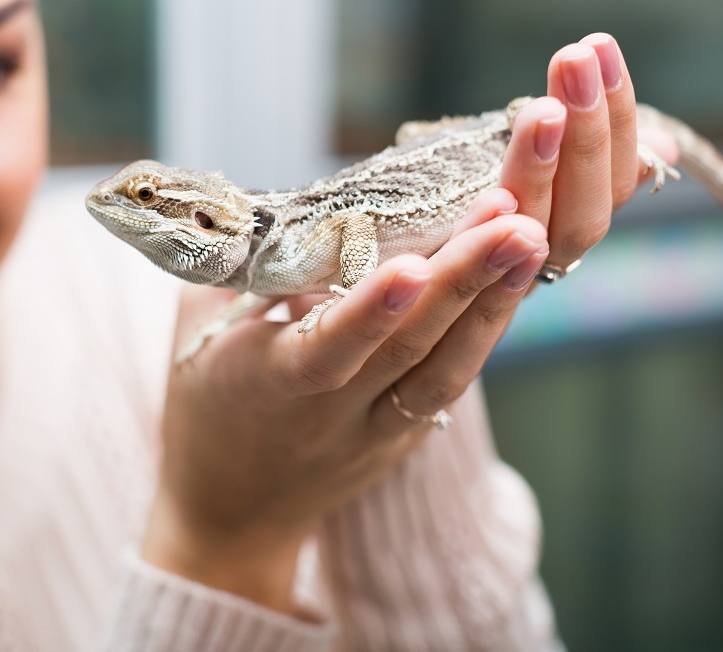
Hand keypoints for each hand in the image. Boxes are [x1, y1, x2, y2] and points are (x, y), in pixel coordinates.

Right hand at [140, 33, 660, 613]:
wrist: (229, 515)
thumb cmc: (202, 407)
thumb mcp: (192, 335)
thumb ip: (234, 273)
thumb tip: (276, 208)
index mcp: (268, 383)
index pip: (327, 350)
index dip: (371, 311)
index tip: (415, 264)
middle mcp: (331, 414)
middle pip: (407, 350)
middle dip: (462, 282)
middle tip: (514, 220)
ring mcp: (374, 433)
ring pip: (443, 372)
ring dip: (490, 305)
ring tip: (530, 241)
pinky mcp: (403, 439)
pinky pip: (445, 385)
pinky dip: (480, 333)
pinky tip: (512, 281)